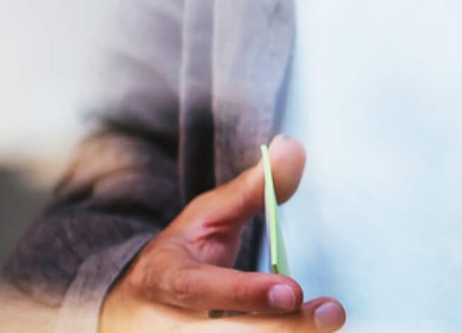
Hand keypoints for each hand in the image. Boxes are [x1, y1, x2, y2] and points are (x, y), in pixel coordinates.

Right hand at [100, 136, 342, 329]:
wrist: (131, 307)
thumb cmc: (181, 255)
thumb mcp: (205, 217)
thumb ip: (252, 189)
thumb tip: (294, 147)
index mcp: (163, 279)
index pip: (199, 291)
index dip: (244, 295)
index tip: (292, 291)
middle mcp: (164, 327)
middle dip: (280, 329)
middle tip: (330, 314)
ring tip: (329, 319)